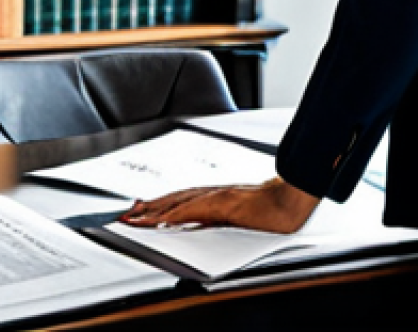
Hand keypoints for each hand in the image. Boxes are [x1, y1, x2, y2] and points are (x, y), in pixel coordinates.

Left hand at [120, 177, 319, 233]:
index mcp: (217, 197)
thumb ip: (224, 216)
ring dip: (154, 211)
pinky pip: (195, 208)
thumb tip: (209, 224)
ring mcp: (218, 196)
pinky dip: (175, 213)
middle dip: (148, 209)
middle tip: (125, 215)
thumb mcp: (243, 215)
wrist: (291, 200)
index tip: (139, 212)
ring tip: (133, 219)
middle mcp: (213, 194)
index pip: (181, 200)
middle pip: (173, 199)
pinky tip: (162, 219)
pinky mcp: (224, 202)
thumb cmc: (273, 208)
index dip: (158, 206)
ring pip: (178, 202)